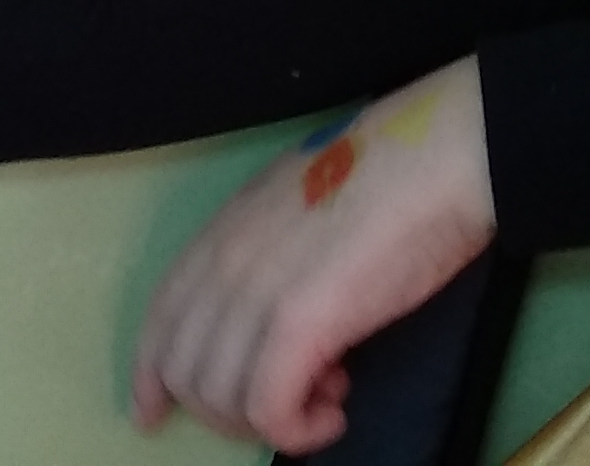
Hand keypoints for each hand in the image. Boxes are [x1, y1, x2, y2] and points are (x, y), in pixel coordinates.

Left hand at [134, 57, 495, 452]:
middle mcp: (225, 263)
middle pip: (186, 372)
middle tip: (288, 400)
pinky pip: (269, 411)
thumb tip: (283, 309)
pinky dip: (296, 432)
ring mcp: (256, 294)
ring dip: (268, 418)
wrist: (438, 156)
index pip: (161, 319)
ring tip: (328, 395)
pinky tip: (332, 418)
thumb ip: (272, 252)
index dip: (151, 375)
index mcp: (224, 230)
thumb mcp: (301, 201)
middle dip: (225, 409)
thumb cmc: (390, 170)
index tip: (154, 412)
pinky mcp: (298, 327)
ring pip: (221, 398)